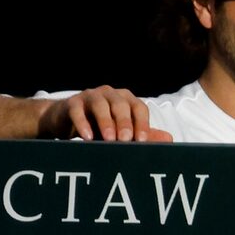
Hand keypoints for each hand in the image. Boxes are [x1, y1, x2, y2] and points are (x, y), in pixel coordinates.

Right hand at [38, 87, 169, 142]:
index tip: (142, 141)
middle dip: (124, 122)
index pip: (138, 108)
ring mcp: (91, 96)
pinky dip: (82, 124)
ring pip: (100, 105)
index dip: (141, 123)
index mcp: (125, 99)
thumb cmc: (97, 126)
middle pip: (121, 105)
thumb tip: (169, 139)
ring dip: (105, 122)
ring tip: (108, 139)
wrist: (66, 120)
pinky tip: (86, 137)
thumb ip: (142, 135)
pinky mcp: (73, 103)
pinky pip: (78, 111)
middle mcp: (110, 94)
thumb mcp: (120, 131)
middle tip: (125, 140)